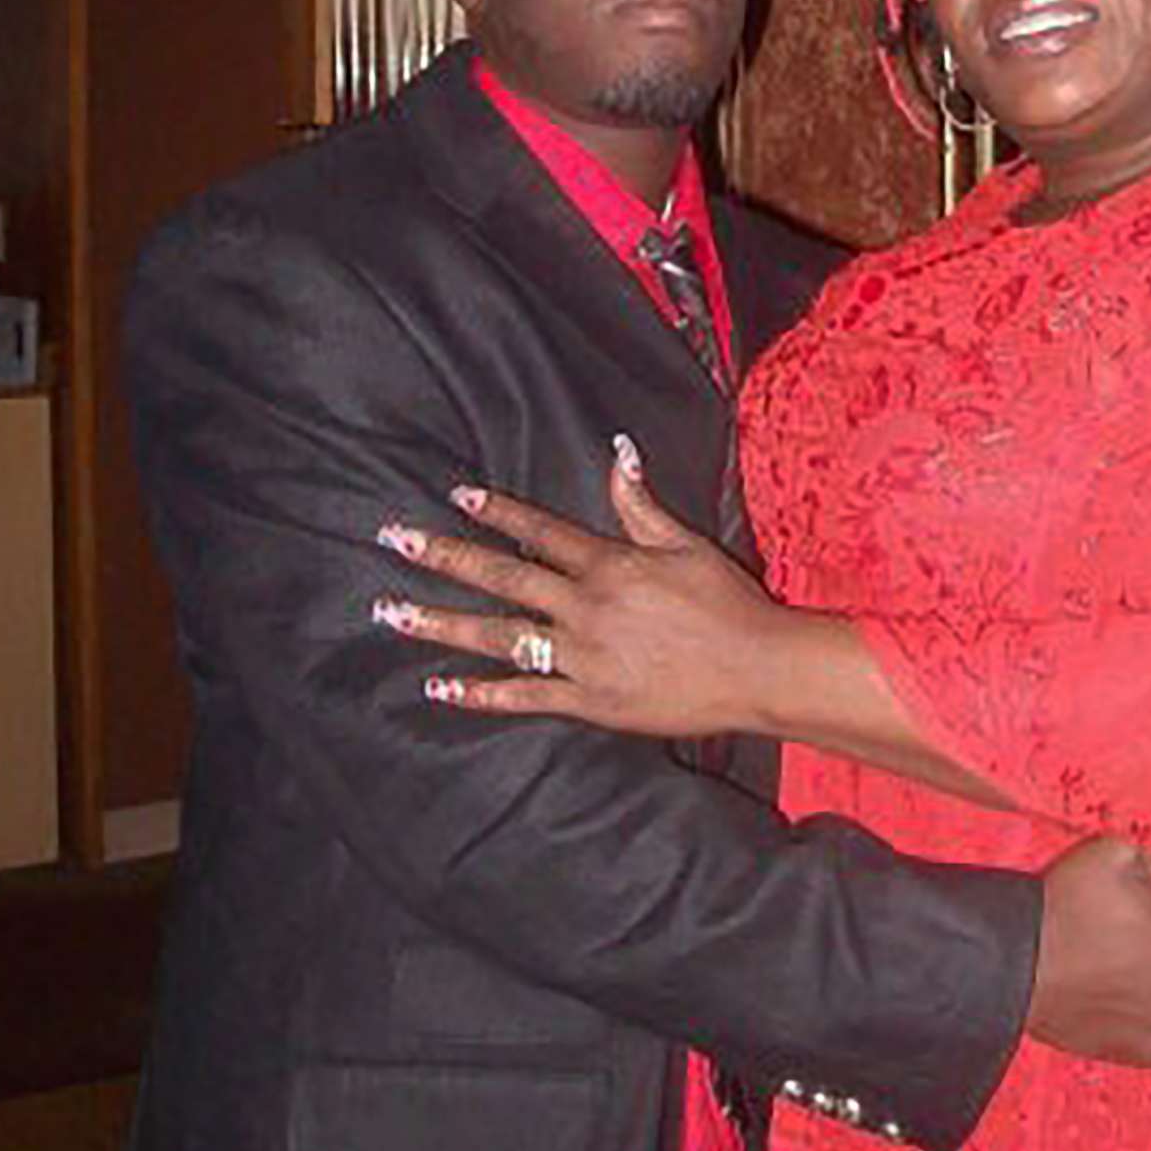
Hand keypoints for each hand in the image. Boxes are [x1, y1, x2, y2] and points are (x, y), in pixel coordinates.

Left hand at [374, 448, 796, 736]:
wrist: (759, 669)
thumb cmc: (728, 604)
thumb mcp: (687, 544)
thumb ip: (641, 504)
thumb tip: (619, 450)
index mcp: (609, 564)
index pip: (540, 530)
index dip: (496, 510)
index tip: (455, 495)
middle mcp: (585, 607)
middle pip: (502, 576)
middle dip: (444, 556)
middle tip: (395, 541)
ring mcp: (582, 657)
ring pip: (499, 636)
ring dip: (442, 623)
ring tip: (391, 613)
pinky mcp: (588, 701)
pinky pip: (524, 695)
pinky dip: (480, 693)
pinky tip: (439, 687)